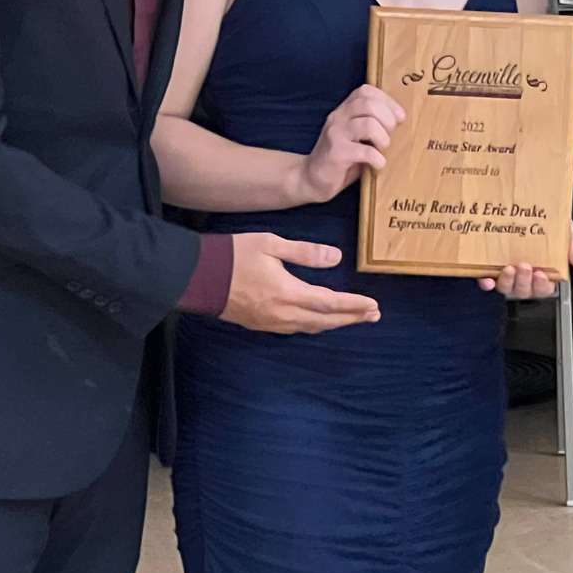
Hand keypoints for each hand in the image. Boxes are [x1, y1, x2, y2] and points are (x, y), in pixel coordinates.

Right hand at [221, 231, 380, 333]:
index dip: (355, 305)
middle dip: (352, 318)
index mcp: (288, 293)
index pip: (331, 304)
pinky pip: (295, 329)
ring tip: (353, 318)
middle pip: (326, 321)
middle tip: (374, 315)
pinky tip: (319, 320)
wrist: (198, 277)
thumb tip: (336, 258)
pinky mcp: (261, 325)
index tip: (374, 305)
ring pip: (311, 327)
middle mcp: (283, 314)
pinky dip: (315, 325)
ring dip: (335, 323)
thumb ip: (305, 252)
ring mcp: (271, 323)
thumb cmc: (234, 255)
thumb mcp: (271, 244)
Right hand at [293, 85, 404, 203]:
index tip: (399, 118)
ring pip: (369, 124)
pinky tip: (378, 165)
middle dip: (388, 120)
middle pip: (369, 104)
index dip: (387, 101)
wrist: (311, 179)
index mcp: (344, 110)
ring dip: (383, 138)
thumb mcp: (355, 136)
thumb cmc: (341, 158)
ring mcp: (335, 134)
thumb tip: (400, 122)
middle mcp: (338, 117)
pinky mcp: (336, 154)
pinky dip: (378, 159)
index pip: (366, 91)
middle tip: (390, 136)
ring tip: (382, 150)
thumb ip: (371, 124)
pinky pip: (365, 151)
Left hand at [478, 224, 572, 298]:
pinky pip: (486, 281)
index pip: (544, 287)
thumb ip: (572, 242)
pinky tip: (488, 278)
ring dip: (508, 282)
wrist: (522, 198)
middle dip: (525, 282)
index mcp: (542, 268)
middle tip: (526, 266)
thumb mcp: (563, 227)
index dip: (543, 286)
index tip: (542, 274)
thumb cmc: (543, 218)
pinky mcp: (487, 266)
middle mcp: (523, 273)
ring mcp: (505, 271)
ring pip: (506, 288)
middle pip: (524, 290)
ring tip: (510, 268)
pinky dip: (486, 283)